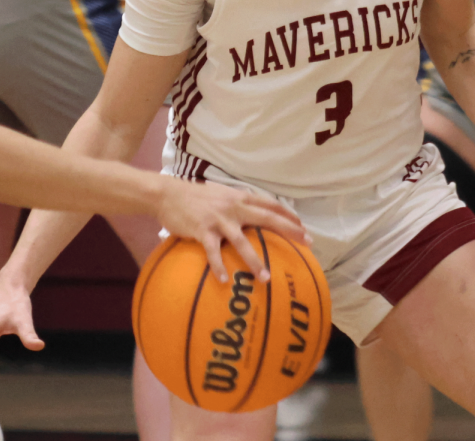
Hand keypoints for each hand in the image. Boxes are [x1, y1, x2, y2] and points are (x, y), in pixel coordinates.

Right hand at [157, 177, 307, 283]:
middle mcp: (233, 207)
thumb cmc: (194, 196)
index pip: (271, 204)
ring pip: (242, 242)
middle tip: (307, 243)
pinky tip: (224, 281)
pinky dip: (219, 267)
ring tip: (265, 278)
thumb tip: (252, 216)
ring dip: (254, 261)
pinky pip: (213, 252)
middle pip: (267, 219)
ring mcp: (218, 219)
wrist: (167, 194)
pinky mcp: (202, 230)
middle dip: (289, 231)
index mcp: (239, 197)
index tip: (303, 228)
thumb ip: (237, 204)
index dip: (289, 215)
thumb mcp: (220, 195)